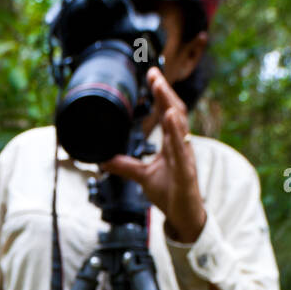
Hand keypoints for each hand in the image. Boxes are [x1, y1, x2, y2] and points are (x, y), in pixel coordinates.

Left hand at [101, 67, 206, 244]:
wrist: (184, 216)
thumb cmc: (170, 193)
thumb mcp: (142, 176)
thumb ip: (125, 165)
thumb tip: (103, 160)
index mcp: (173, 143)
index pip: (168, 112)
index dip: (161, 94)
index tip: (152, 75)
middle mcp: (181, 146)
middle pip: (175, 112)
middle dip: (165, 92)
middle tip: (154, 73)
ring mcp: (185, 158)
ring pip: (180, 126)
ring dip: (169, 105)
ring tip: (160, 87)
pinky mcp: (186, 173)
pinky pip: (181, 151)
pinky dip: (175, 133)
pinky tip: (170, 118)